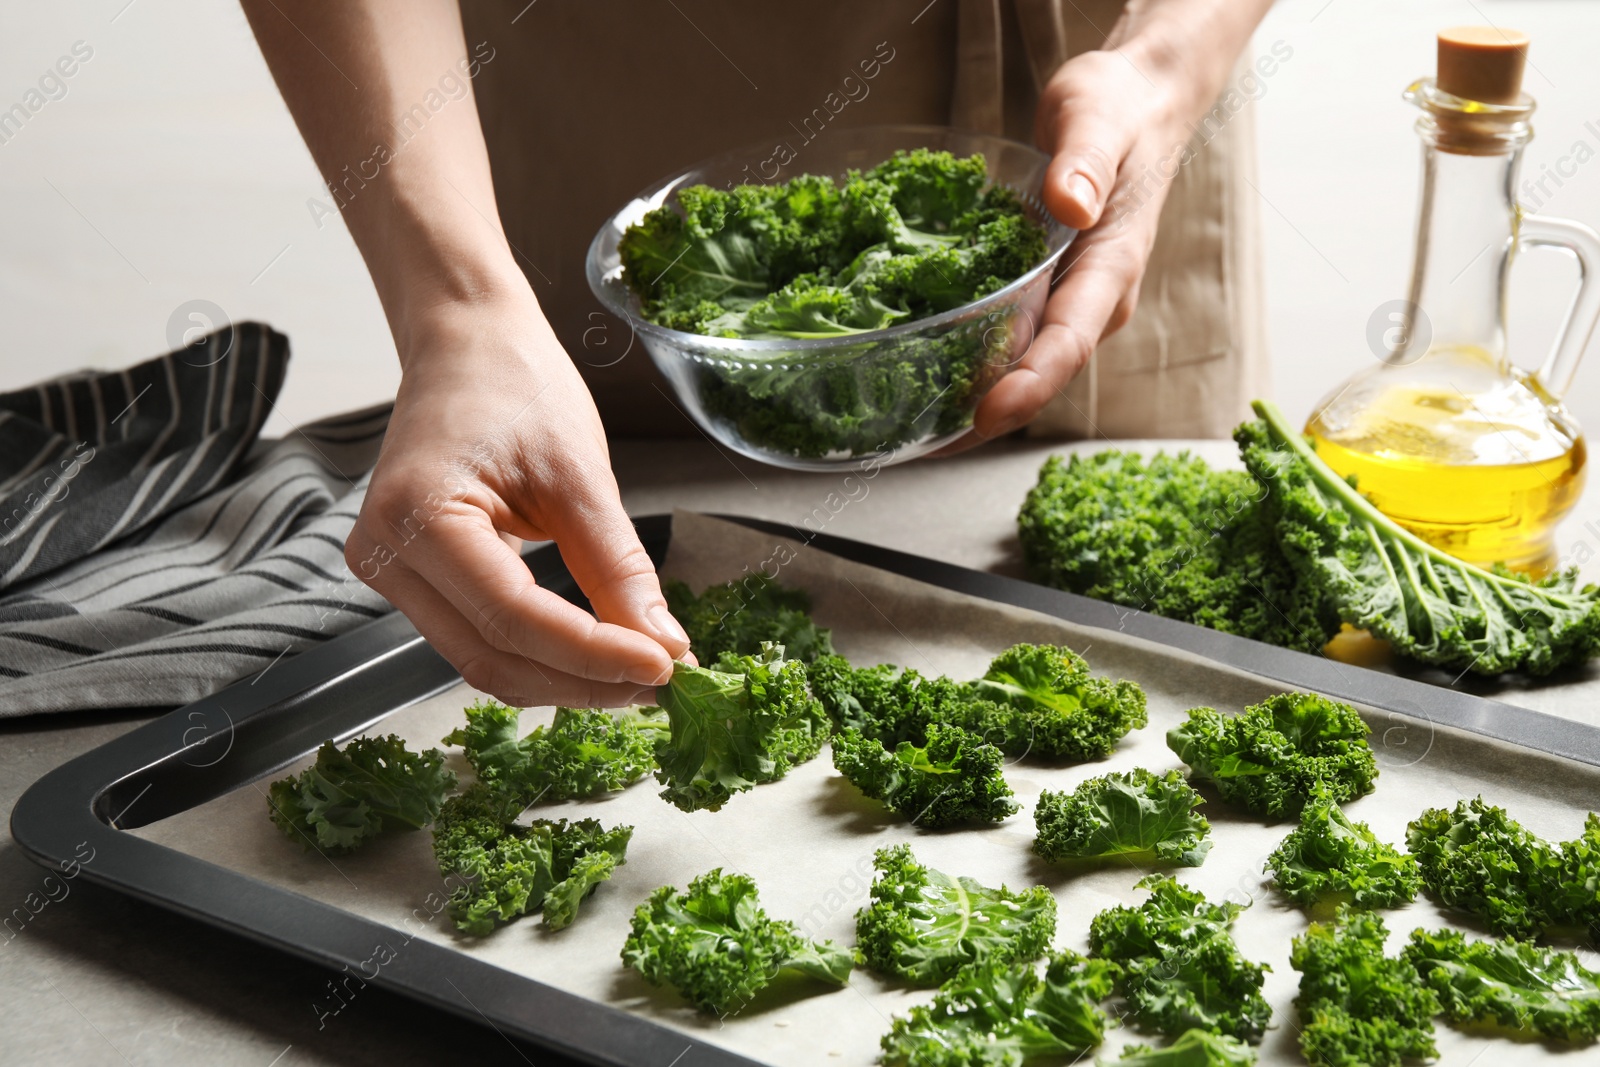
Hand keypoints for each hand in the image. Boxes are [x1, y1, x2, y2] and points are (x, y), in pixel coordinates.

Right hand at [345, 293, 690, 706]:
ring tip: (637, 670)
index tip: (664, 667)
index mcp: (418, 514)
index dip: (593, 655)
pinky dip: (539, 653)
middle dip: (581, 679)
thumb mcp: (581, 474)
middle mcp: (385, 553)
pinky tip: (594, 652)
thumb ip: (619, 568)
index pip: (514, 618)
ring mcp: (389, 570)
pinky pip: (476, 637)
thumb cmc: (516, 386)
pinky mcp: (410, 578)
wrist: (466, 344)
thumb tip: (663, 645)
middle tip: (661, 679)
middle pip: (492, 656)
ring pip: (483, 659)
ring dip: (562, 677)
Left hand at [938, 22, 1246, 452]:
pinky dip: (965, 368)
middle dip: (984, 417)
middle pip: (1039, 374)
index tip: (986, 414)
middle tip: (919, 446)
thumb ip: (1085, 162)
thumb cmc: (1118, 109)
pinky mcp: (1043, 294)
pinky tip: (919, 387)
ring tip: (908, 438)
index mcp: (1110, 268)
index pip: (1069, 340)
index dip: (1029, 384)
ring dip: (969, 405)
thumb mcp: (1098, 118)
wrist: (1137, 106)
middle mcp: (1091, 301)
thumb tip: (1071, 205)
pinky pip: (1005, 342)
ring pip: (1020, 368)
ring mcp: (1067, 302)